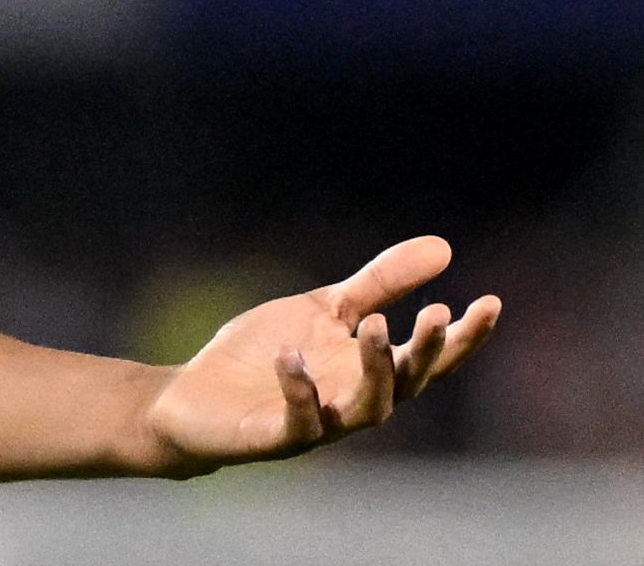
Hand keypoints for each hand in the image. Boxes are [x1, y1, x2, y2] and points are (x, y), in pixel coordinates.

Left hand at [140, 236, 500, 474]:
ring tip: (377, 325)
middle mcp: (353, 402)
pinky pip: (301, 422)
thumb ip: (380, 284)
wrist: (193, 395)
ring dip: (377, 370)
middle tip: (437, 313)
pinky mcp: (275, 437)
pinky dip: (301, 391)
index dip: (464, 337)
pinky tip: (294, 357)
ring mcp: (320, 424)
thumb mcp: (325, 308)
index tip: (490, 302)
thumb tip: (444, 247)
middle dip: (426, 352)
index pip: (429, 359)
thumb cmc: (266, 353)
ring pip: (369, 409)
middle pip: (408, 384)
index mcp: (369, 371)